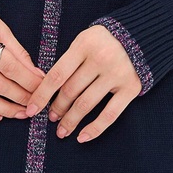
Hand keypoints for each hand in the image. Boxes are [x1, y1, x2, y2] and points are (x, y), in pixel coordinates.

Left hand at [25, 25, 141, 142]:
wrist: (141, 36)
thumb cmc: (104, 40)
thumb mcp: (84, 40)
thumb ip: (69, 60)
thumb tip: (47, 90)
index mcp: (84, 44)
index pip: (57, 74)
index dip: (42, 95)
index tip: (32, 109)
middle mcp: (100, 59)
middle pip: (71, 91)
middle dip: (57, 108)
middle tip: (51, 118)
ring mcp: (116, 74)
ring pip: (86, 104)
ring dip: (71, 120)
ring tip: (62, 130)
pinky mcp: (131, 88)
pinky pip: (110, 114)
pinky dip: (95, 129)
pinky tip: (82, 137)